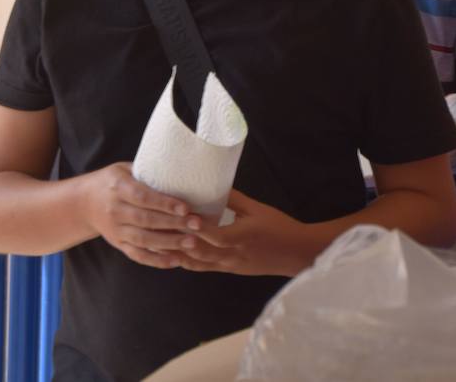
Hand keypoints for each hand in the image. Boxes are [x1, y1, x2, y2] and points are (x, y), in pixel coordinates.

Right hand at [84, 162, 197, 268]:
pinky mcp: (118, 244)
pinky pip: (137, 255)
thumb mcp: (125, 169)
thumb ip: (148, 172)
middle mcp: (115, 210)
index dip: (164, 203)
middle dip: (173, 223)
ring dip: (169, 243)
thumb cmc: (113, 181)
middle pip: (145, 220)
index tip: (186, 208)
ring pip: (143, 240)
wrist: (83, 203)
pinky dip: (156, 260)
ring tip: (192, 243)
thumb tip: (183, 170)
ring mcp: (115, 230)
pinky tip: (175, 261)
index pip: (143, 197)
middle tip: (197, 225)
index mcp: (118, 187)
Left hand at [174, 189, 308, 276]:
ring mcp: (230, 264)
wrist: (295, 253)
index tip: (185, 216)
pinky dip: (188, 260)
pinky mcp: (229, 269)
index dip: (200, 228)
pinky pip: (203, 267)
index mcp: (244, 236)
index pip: (217, 236)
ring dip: (179, 253)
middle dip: (180, 241)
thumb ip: (235, 200)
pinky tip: (174, 253)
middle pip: (201, 251)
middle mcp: (234, 254)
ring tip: (160, 241)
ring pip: (198, 262)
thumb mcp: (258, 210)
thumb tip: (213, 185)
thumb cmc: (279, 227)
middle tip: (161, 228)